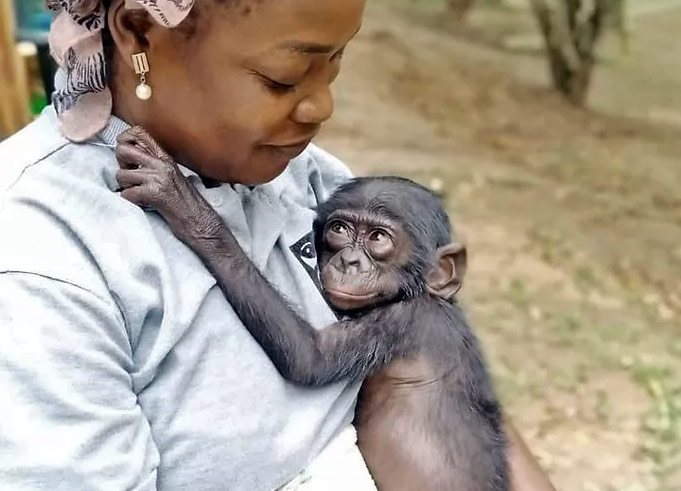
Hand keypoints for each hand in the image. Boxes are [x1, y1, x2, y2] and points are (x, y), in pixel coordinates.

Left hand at [115, 126, 222, 244]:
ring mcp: (158, 178)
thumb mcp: (171, 175)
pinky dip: (131, 201)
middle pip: (123, 150)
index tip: (126, 155)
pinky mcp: (155, 194)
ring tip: (140, 194)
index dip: (124, 140)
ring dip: (126, 187)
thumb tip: (127, 153)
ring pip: (121, 175)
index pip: (138, 132)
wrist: (198, 220)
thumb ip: (153, 162)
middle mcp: (161, 164)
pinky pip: (127, 193)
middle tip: (131, 177)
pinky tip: (143, 203)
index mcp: (165, 158)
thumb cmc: (183, 202)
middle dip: (120, 165)